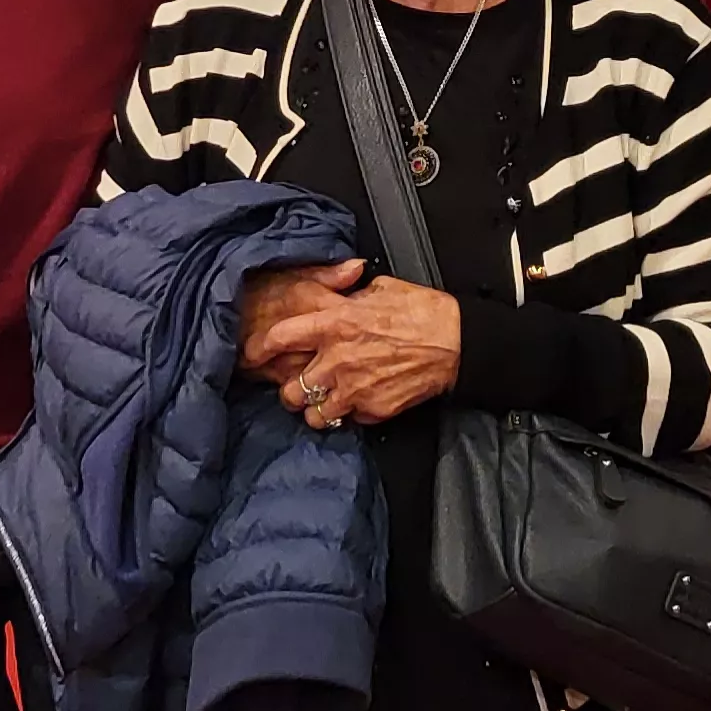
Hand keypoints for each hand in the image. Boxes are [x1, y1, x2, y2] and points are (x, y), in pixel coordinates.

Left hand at [245, 276, 461, 426]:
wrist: (456, 342)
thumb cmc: (422, 311)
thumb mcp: (379, 289)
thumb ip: (347, 295)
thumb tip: (337, 291)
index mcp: (334, 324)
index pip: (279, 338)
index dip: (259, 348)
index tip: (254, 354)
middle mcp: (337, 359)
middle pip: (290, 389)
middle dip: (290, 391)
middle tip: (297, 386)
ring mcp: (354, 389)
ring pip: (313, 414)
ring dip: (316, 409)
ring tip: (323, 402)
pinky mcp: (373, 410)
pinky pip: (348, 420)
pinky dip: (349, 415)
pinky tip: (357, 403)